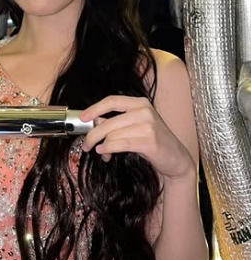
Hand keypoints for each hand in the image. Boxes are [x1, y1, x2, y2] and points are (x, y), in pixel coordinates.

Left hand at [80, 96, 194, 180]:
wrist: (176, 158)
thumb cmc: (153, 141)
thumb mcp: (136, 126)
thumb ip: (117, 122)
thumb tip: (93, 124)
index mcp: (140, 103)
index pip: (112, 100)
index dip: (94, 108)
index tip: (82, 117)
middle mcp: (144, 111)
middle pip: (108, 121)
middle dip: (92, 134)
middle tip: (85, 144)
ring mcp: (148, 125)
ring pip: (112, 134)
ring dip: (101, 145)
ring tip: (101, 152)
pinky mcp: (149, 141)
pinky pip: (120, 144)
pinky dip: (108, 149)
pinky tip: (104, 153)